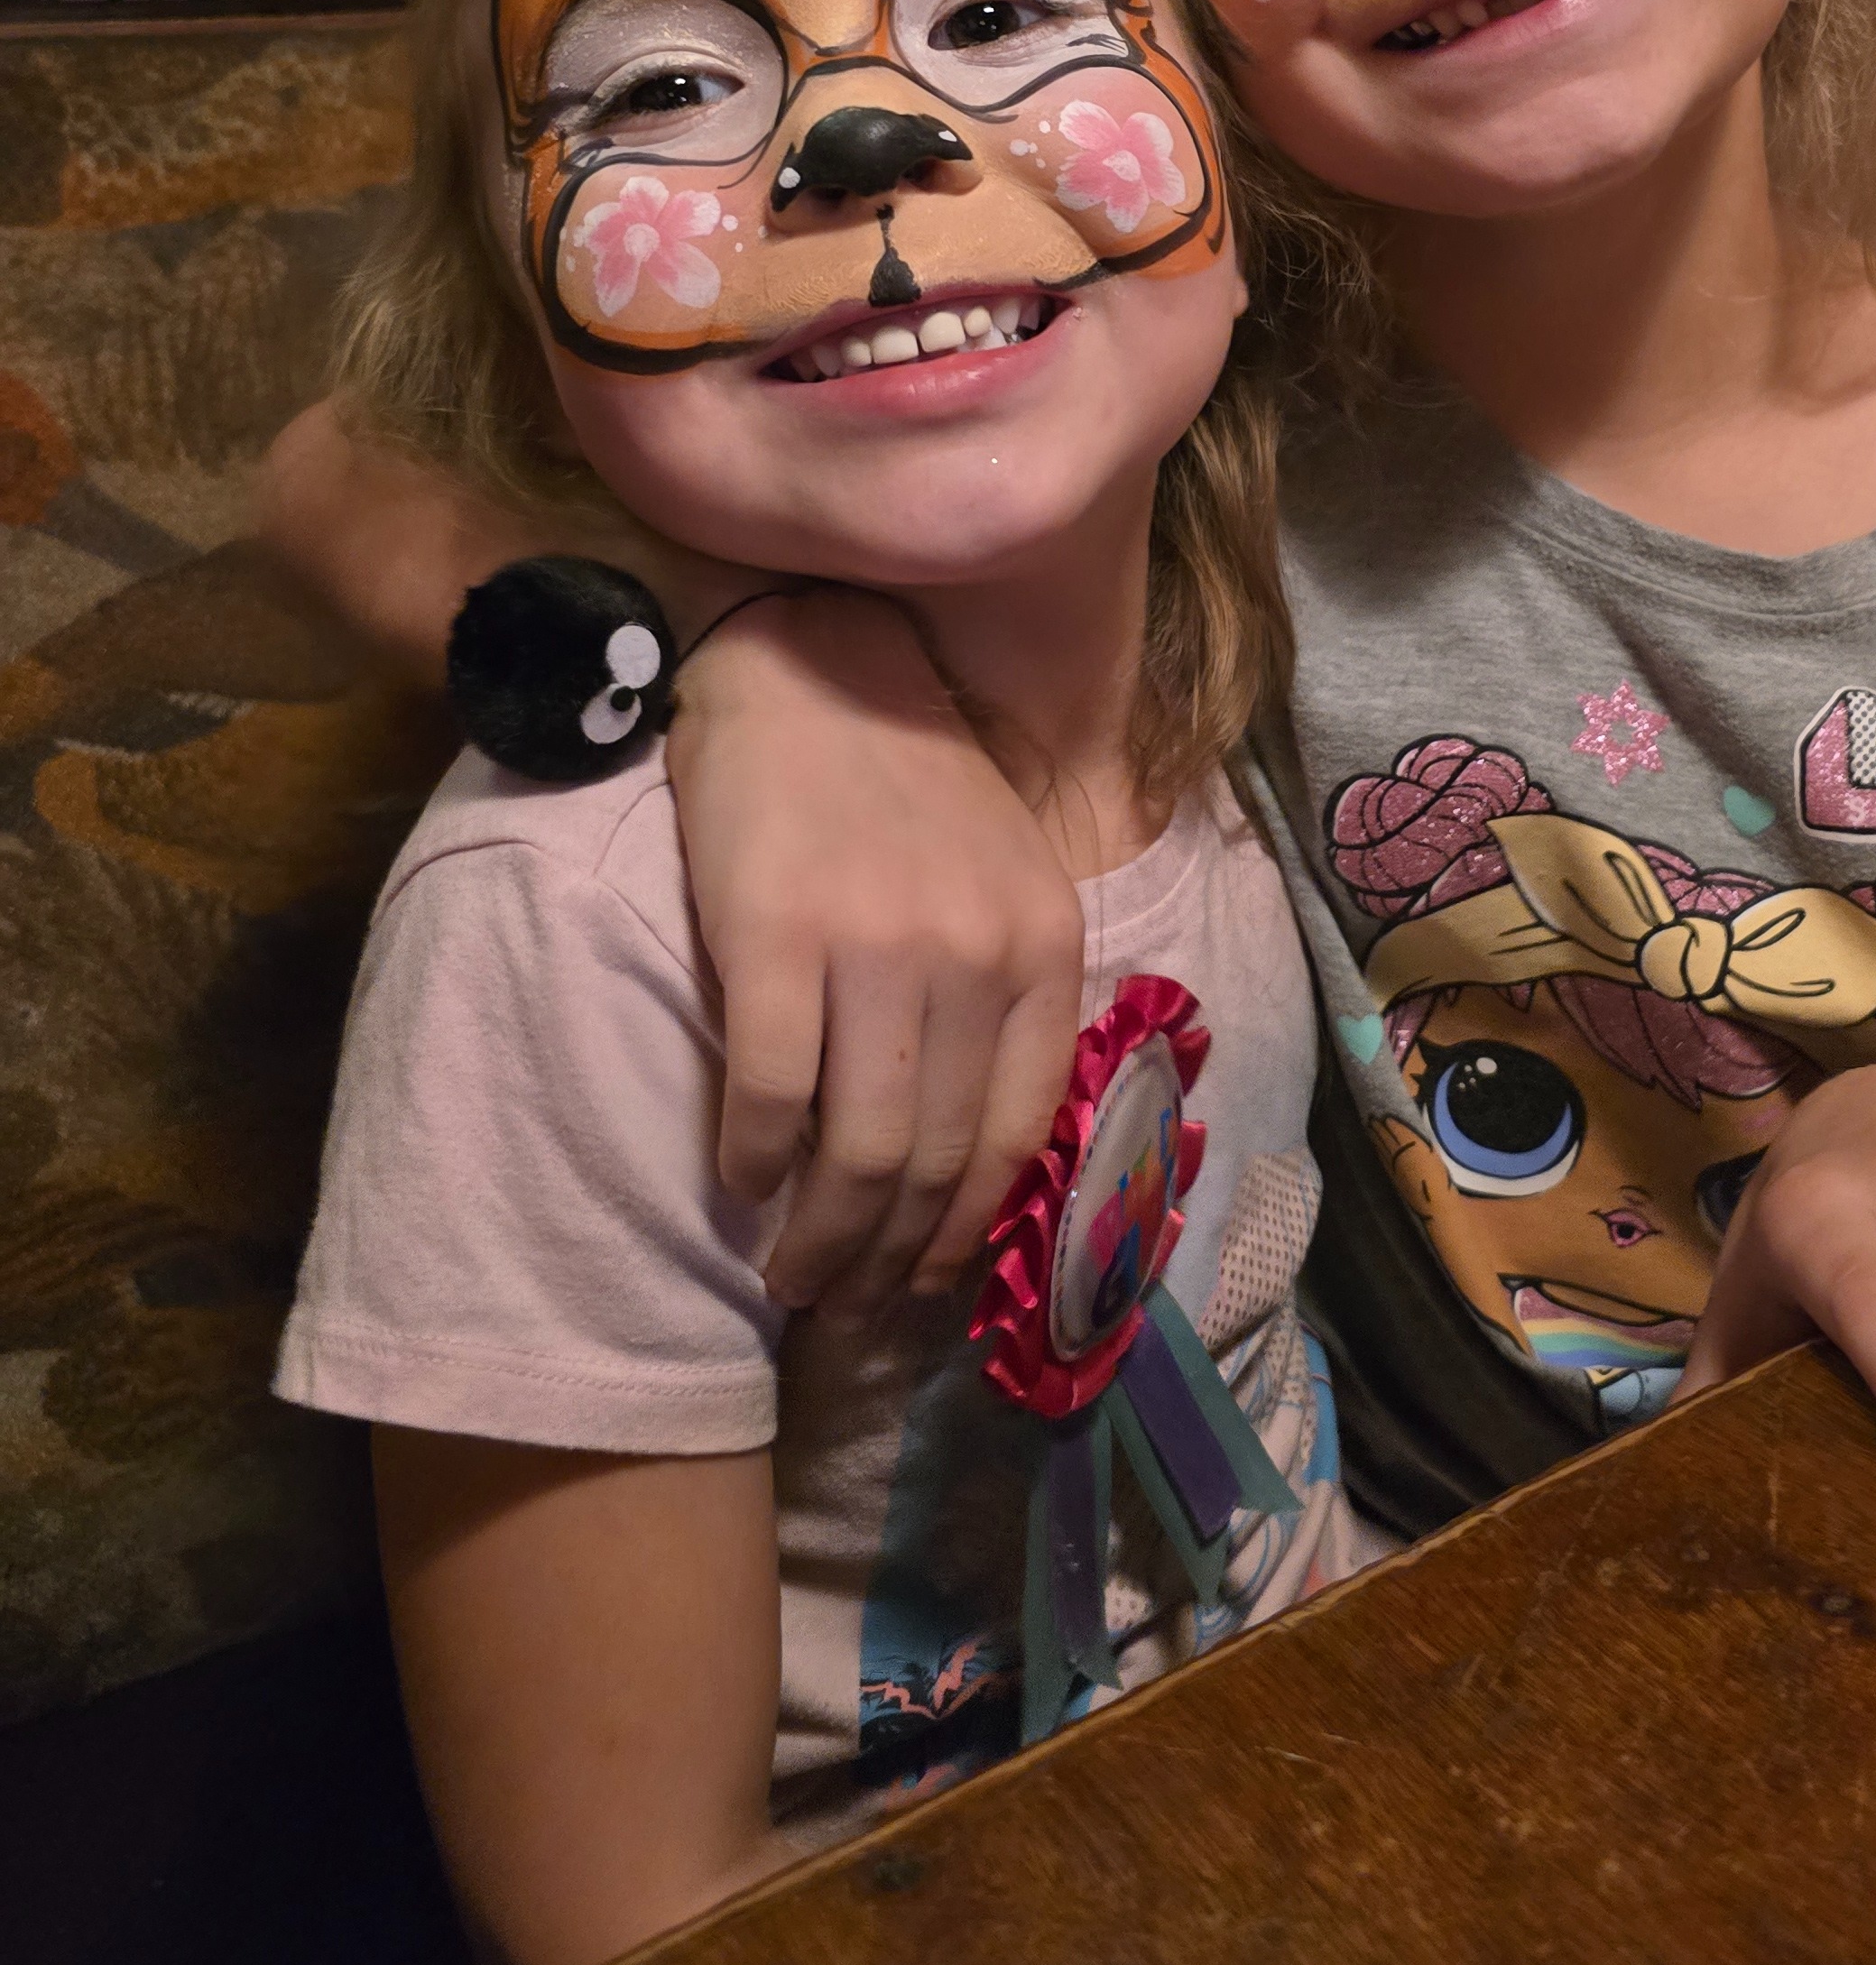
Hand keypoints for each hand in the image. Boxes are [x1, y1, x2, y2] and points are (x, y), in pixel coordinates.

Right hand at [666, 591, 1083, 1310]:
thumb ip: (1005, 993)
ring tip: (793, 1274)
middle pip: (935, 1162)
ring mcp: (879, 948)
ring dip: (822, 1238)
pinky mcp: (776, 937)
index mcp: (1044, 948)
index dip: (969, 1232)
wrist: (813, 661)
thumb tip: (967, 1153)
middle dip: (890, 1259)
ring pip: (859, 1152)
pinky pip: (769, 1094)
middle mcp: (978, 956)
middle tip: (846, 1304)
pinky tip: (741, 1182)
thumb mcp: (1001, 878)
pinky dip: (754, 1161)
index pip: (1019, 1136)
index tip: (927, 1284)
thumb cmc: (904, 781)